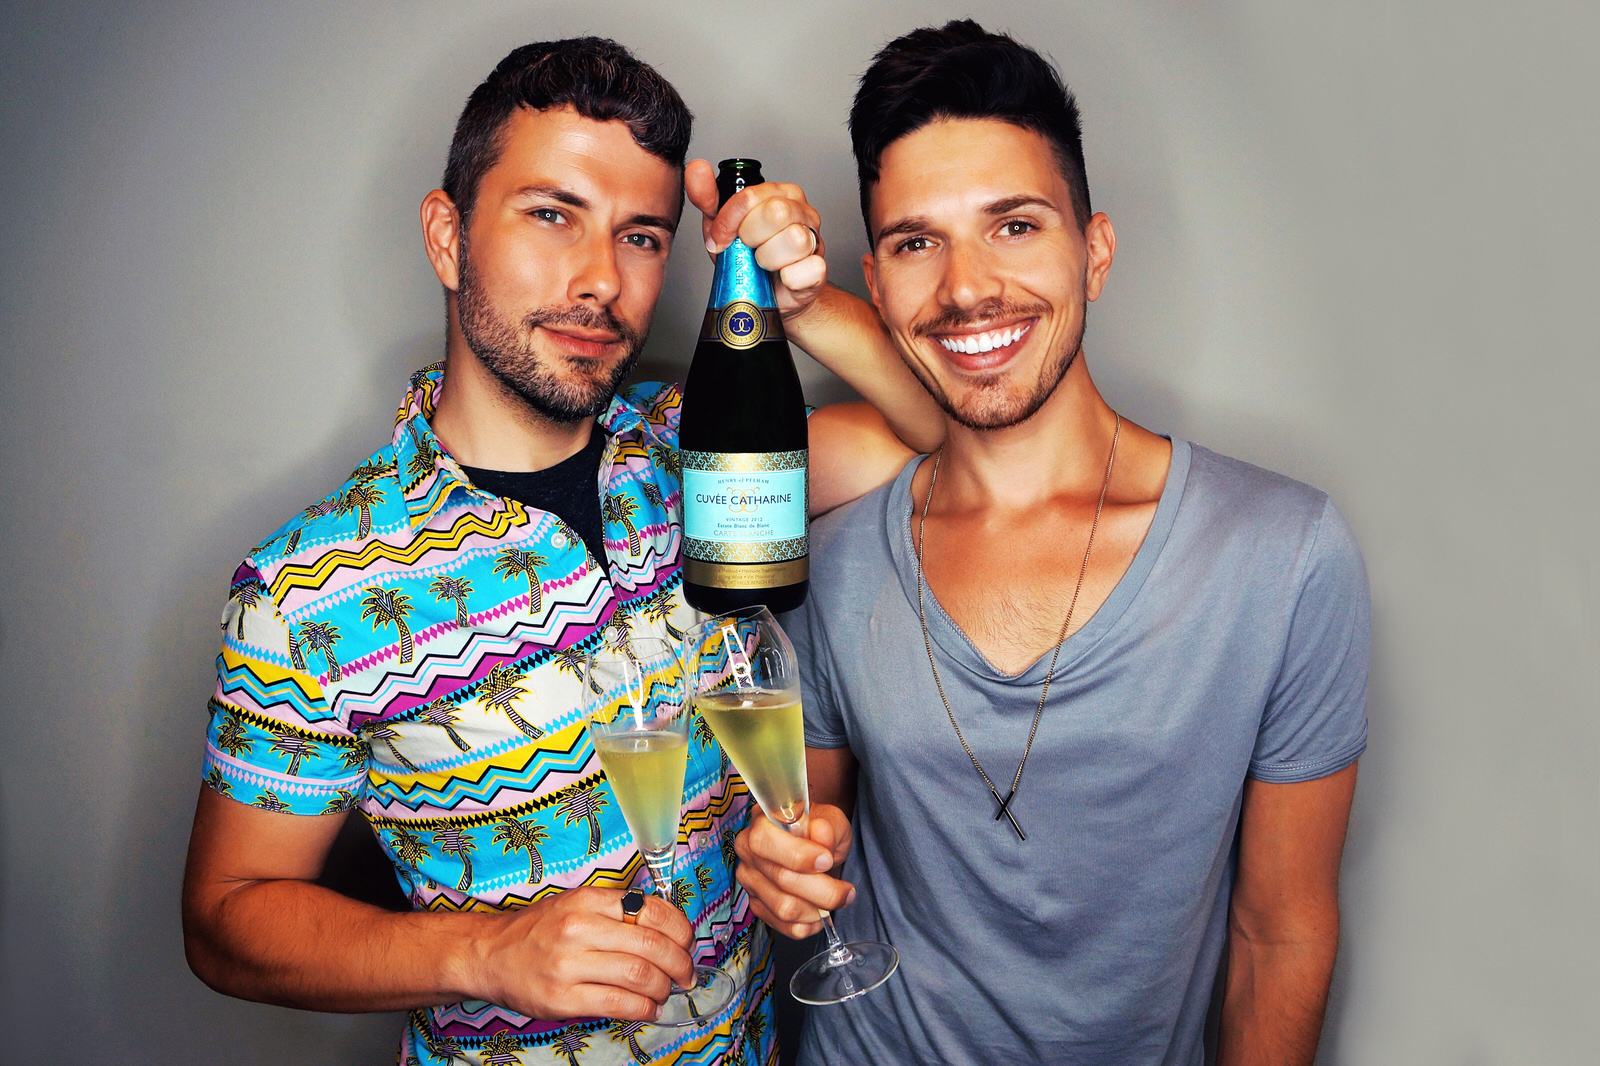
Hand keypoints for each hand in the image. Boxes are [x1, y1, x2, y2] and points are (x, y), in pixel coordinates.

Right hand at [474, 886, 694, 1021]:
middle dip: (680, 963)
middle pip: (651, 945)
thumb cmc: (536, 931)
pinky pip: (618, 1004)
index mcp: (587, 900)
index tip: (687, 942)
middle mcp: (578, 928)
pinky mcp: (562, 999)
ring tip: (665, 992)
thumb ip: (616, 911)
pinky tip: (647, 1008)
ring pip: (639, 975)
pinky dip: (643, 1009)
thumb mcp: (575, 904)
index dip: (680, 929)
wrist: (487, 955)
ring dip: (663, 988)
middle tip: (686, 973)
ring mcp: (569, 965)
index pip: (651, 910)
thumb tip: (667, 928)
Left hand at [685, 158, 826, 317]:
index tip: (721, 239)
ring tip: (765, 265)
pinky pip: (808, 269)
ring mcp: (815, 239)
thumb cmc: (748, 259)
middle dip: (751, 238)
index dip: (729, 222)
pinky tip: (782, 278)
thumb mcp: (723, 227)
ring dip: (769, 259)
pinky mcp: (820, 269)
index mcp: (779, 194)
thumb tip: (697, 169)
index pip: (751, 196)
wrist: (769, 296)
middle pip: (775, 213)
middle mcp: (802, 211)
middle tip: (748, 251)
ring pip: (794, 240)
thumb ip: (708, 198)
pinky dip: (790, 279)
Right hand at [734, 803, 855, 939]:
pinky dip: (811, 924)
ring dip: (819, 909)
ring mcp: (751, 882)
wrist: (817, 846)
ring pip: (785, 908)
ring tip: (836, 899)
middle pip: (782, 880)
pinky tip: (820, 911)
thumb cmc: (821, 831)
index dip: (798, 855)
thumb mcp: (832, 820)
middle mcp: (748, 853)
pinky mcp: (759, 907)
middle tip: (846, 890)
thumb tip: (821, 835)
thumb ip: (828, 825)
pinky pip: (787, 927)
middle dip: (823, 890)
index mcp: (760, 824)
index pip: (765, 841)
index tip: (827, 860)